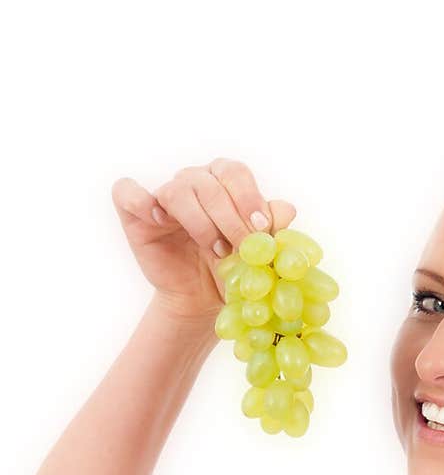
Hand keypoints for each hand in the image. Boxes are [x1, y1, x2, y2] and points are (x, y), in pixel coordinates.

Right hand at [111, 158, 296, 325]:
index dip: (249, 197)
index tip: (262, 228)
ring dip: (201, 222)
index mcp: (224, 181)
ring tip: (215, 250)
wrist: (201, 302)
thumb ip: (274, 229)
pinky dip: (141, 201)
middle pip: (209, 183)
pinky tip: (161, 222)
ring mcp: (163, 196)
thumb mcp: (258, 254)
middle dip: (230, 218)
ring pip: (179, 190)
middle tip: (241, 249)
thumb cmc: (231, 272)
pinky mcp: (135, 214)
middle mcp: (194, 181)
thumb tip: (286, 209)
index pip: (235, 172)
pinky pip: (127, 192)